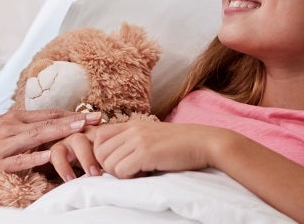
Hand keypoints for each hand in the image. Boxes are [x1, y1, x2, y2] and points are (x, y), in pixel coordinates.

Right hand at [0, 109, 101, 184]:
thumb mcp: (0, 129)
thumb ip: (23, 128)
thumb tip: (47, 127)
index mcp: (13, 119)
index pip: (48, 114)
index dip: (71, 114)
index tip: (93, 114)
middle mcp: (10, 128)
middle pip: (47, 122)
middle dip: (74, 120)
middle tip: (96, 118)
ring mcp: (3, 145)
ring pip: (36, 136)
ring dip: (59, 132)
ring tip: (80, 130)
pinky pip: (18, 159)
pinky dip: (34, 157)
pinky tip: (49, 156)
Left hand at [48, 120, 232, 180]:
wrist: (205, 143)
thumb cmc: (181, 145)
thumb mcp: (152, 136)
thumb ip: (133, 142)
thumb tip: (115, 159)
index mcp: (132, 124)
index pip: (98, 137)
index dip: (102, 154)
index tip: (115, 165)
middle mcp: (132, 129)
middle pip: (99, 152)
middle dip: (109, 167)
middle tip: (127, 173)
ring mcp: (138, 140)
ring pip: (108, 163)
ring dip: (119, 174)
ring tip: (137, 174)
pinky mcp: (146, 153)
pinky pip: (121, 171)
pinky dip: (128, 178)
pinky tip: (143, 175)